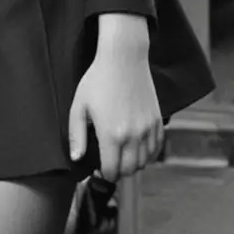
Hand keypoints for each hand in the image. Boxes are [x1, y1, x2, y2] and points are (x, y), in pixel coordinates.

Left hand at [69, 15, 162, 181]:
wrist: (124, 58)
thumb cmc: (98, 80)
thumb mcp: (79, 107)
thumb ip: (77, 136)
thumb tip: (77, 158)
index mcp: (111, 135)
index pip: (111, 171)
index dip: (103, 174)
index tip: (99, 169)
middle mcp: (133, 135)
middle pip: (130, 170)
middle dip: (118, 171)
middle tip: (110, 163)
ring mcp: (148, 128)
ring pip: (145, 162)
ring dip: (134, 163)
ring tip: (123, 155)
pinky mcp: (157, 120)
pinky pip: (157, 147)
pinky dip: (148, 153)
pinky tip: (137, 148)